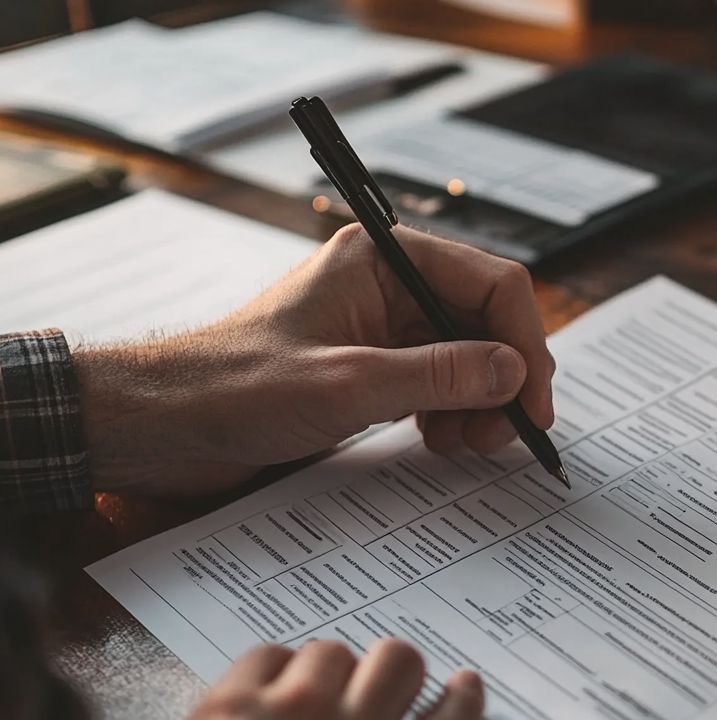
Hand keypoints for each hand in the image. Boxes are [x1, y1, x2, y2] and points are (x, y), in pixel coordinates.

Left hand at [75, 224, 554, 494]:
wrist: (166, 425)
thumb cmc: (235, 388)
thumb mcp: (348, 384)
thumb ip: (438, 374)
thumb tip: (514, 371)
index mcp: (382, 260)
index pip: (491, 283)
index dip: (525, 342)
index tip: (534, 401)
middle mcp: (389, 288)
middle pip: (485, 323)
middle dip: (503, 380)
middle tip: (502, 435)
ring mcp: (382, 331)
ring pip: (468, 359)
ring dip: (481, 403)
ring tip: (466, 444)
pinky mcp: (373, 371)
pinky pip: (439, 385)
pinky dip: (453, 415)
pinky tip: (439, 442)